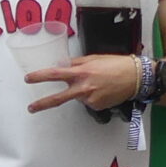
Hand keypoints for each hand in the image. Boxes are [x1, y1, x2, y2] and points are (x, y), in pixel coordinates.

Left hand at [22, 54, 144, 113]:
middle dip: (42, 104)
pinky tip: (103, 90)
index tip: (29, 79)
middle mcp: (84, 87)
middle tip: (31, 108)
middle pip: (58, 99)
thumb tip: (61, 65)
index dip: (40, 77)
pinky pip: (89, 102)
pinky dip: (93, 97)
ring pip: (78, 97)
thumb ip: (76, 63)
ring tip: (99, 83)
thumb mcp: (93, 58)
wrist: (136, 77)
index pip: (55, 74)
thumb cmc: (116, 64)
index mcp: (81, 72)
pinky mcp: (97, 107)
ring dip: (82, 92)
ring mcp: (90, 99)